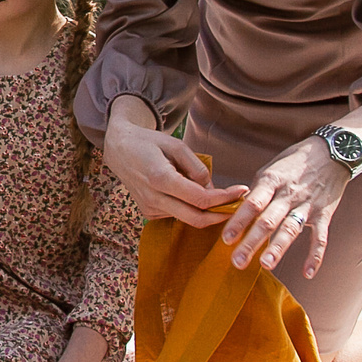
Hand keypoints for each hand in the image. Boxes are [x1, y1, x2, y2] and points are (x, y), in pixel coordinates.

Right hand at [99, 112, 243, 226]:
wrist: (119, 150)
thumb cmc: (149, 143)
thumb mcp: (177, 146)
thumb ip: (197, 168)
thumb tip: (213, 190)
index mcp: (161, 178)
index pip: (200, 198)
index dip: (224, 198)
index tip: (241, 191)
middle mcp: (154, 198)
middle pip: (196, 218)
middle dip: (220, 214)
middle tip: (237, 204)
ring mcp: (150, 209)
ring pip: (187, 218)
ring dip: (205, 210)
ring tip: (212, 192)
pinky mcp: (149, 213)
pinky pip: (177, 215)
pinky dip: (189, 207)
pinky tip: (187, 192)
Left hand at [221, 136, 351, 279]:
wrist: (332, 152)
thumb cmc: (295, 162)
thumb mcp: (271, 169)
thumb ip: (257, 191)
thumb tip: (238, 210)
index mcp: (272, 181)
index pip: (252, 203)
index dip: (239, 221)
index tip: (226, 239)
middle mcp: (289, 194)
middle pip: (268, 220)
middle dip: (252, 242)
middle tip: (238, 261)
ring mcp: (308, 205)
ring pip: (291, 229)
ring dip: (278, 248)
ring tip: (265, 265)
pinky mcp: (324, 214)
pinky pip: (320, 237)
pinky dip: (315, 255)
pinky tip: (308, 273)